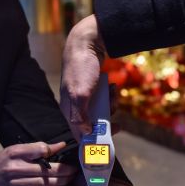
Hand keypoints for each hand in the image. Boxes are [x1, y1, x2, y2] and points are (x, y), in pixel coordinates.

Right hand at [0, 141, 76, 185]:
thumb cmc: (2, 162)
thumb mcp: (15, 150)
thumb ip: (36, 148)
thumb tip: (60, 146)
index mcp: (15, 153)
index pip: (39, 150)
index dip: (53, 150)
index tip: (64, 149)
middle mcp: (16, 169)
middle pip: (45, 170)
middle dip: (64, 170)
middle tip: (74, 169)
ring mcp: (18, 184)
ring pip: (45, 183)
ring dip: (62, 181)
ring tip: (71, 178)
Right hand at [60, 14, 105, 139]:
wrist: (87, 42)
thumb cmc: (81, 68)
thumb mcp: (80, 94)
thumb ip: (80, 116)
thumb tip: (84, 133)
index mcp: (68, 109)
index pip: (78, 133)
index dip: (91, 140)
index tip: (106, 143)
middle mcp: (74, 104)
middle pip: (92, 123)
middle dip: (106, 122)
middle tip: (117, 124)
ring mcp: (84, 95)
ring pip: (101, 111)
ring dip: (110, 106)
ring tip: (114, 95)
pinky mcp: (92, 87)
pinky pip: (104, 98)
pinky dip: (110, 95)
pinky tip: (113, 87)